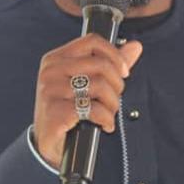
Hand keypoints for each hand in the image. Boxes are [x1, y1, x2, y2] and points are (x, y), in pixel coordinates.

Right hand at [32, 33, 142, 167]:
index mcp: (56, 58)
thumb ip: (111, 63)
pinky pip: (94, 109)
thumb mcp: (86, 83)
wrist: (48, 142)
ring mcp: (51, 91)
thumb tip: (136, 46)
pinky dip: (106, 119)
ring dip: (112, 105)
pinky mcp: (56, 112)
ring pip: (100, 86)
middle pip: (101, 64)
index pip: (92, 41)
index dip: (115, 55)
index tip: (124, 72)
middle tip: (114, 100)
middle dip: (117, 85)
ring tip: (108, 114)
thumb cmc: (67, 109)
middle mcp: (51, 71)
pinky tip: (104, 125)